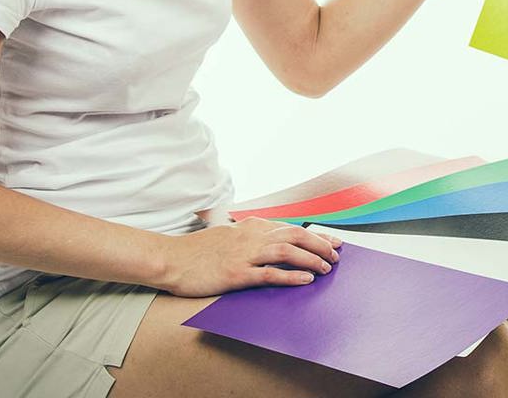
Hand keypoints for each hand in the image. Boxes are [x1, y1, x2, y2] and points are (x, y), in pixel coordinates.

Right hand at [154, 218, 342, 297]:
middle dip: (320, 245)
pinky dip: (290, 275)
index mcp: (250, 226)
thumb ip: (248, 235)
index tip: (333, 242)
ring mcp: (243, 254)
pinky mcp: (236, 274)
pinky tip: (305, 280)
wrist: (170, 260)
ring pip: (286, 251)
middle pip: (294, 235)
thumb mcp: (226, 235)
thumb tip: (269, 239)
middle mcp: (250, 236)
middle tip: (337, 255)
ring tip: (327, 268)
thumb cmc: (197, 251)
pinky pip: (269, 273)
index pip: (290, 228)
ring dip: (310, 259)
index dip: (315, 235)